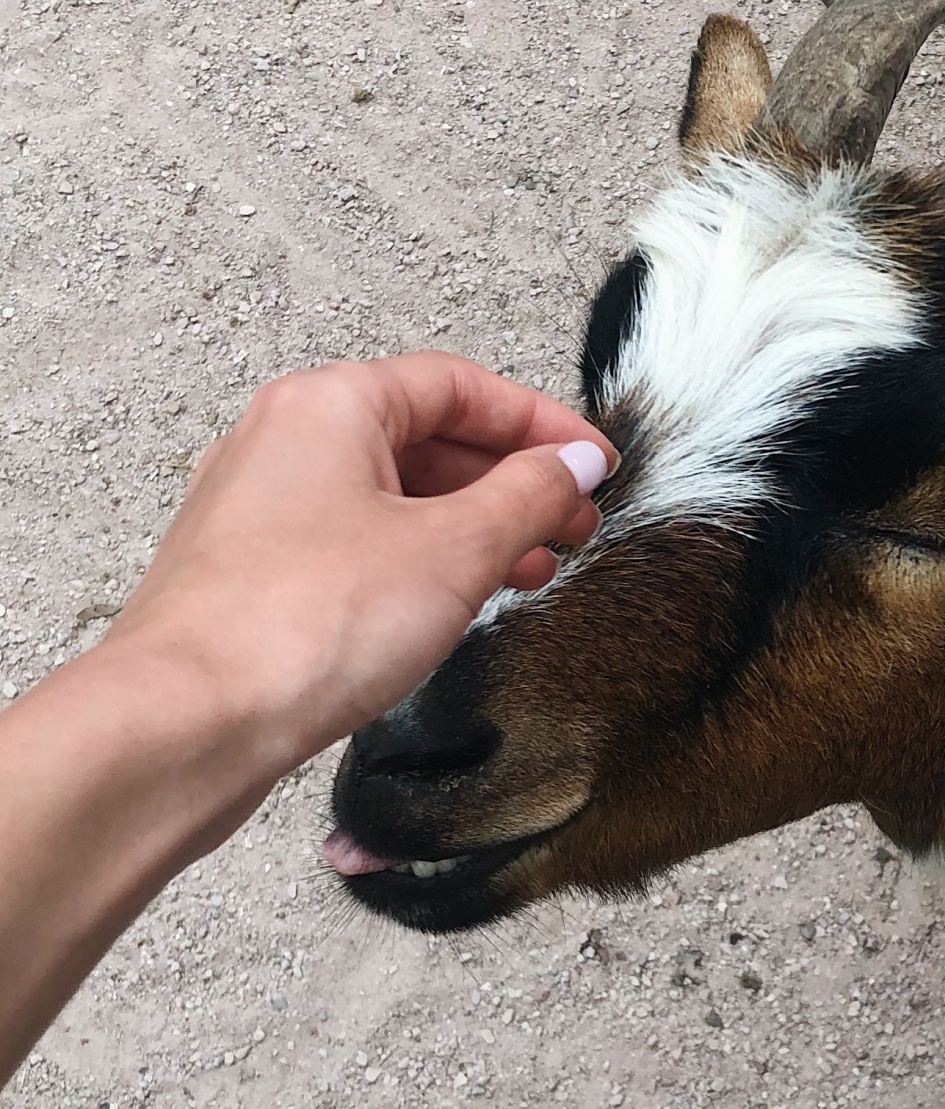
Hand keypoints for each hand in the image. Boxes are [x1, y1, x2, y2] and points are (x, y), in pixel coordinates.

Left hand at [106, 353, 615, 777]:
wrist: (186, 722)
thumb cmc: (303, 625)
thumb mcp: (453, 551)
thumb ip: (527, 496)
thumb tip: (574, 462)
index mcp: (328, 404)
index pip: (458, 386)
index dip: (540, 423)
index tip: (594, 465)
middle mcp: (282, 440)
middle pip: (421, 437)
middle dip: (507, 482)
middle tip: (570, 527)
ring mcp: (256, 508)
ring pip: (385, 496)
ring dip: (466, 528)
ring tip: (527, 573)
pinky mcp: (246, 575)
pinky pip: (349, 544)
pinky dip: (411, 562)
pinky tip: (448, 607)